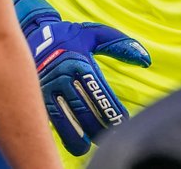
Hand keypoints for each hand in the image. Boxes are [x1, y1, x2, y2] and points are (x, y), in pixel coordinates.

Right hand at [14, 0, 150, 154]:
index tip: (122, 120)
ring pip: (62, 116)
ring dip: (75, 135)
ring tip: (86, 148)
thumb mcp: (96, 34)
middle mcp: (61, 75)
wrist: (34, 31)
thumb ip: (121, 45)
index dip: (110, 108)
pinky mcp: (37, 94)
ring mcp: (47, 86)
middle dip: (96, 126)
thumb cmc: (71, 35)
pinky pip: (49, 117)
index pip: (97, 90)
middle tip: (110, 138)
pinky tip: (72, 144)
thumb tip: (146, 60)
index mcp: (78, 61)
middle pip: (81, 106)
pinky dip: (61, 132)